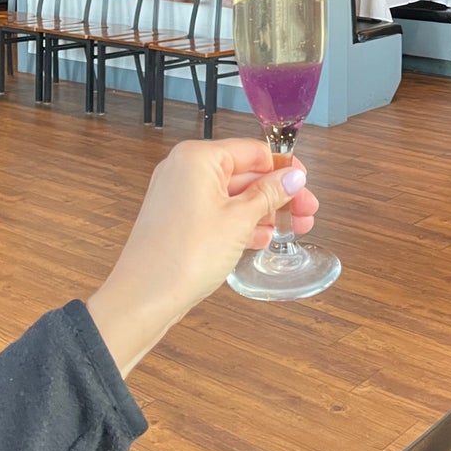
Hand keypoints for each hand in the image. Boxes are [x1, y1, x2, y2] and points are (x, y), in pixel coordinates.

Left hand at [87, 138, 318, 376]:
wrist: (143, 299)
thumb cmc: (185, 255)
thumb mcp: (239, 220)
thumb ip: (270, 194)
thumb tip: (294, 177)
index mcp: (198, 157)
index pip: (253, 151)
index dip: (283, 169)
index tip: (306, 186)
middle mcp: (185, 169)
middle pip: (244, 173)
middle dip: (278, 194)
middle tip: (307, 214)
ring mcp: (179, 195)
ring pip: (233, 195)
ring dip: (263, 211)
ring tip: (292, 229)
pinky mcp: (178, 219)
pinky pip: (217, 211)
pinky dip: (241, 222)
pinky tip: (263, 238)